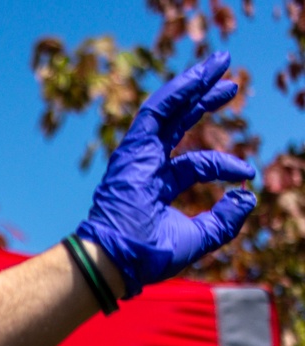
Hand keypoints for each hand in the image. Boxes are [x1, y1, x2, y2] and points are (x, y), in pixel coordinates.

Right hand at [77, 51, 256, 297]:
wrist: (119, 258)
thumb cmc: (151, 254)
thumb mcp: (199, 237)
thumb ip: (225, 219)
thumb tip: (248, 196)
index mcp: (158, 188)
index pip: (196, 165)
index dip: (225, 165)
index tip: (249, 173)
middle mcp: (147, 167)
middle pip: (179, 126)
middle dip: (204, 102)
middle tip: (231, 84)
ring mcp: (138, 156)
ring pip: (168, 111)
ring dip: (194, 85)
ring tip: (220, 63)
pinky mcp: (133, 149)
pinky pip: (156, 111)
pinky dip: (178, 92)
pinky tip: (199, 76)